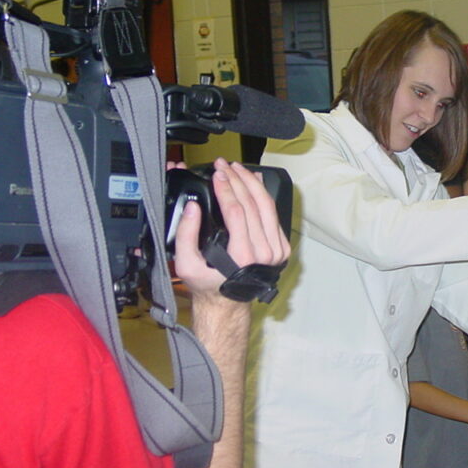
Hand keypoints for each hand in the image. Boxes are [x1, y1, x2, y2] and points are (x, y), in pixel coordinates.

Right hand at [171, 158, 290, 299]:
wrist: (227, 302)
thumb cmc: (207, 284)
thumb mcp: (186, 265)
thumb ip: (186, 235)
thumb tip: (193, 207)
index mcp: (242, 256)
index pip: (236, 211)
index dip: (225, 188)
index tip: (216, 174)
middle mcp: (263, 252)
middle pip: (252, 204)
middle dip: (237, 179)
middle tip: (224, 165)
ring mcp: (276, 250)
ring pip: (267, 205)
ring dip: (251, 182)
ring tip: (237, 168)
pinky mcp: (281, 247)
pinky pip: (273, 214)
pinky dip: (264, 194)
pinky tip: (253, 180)